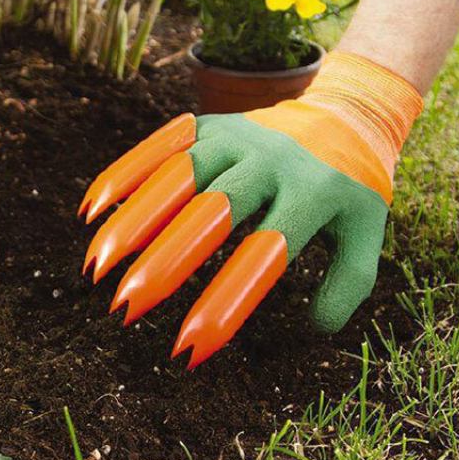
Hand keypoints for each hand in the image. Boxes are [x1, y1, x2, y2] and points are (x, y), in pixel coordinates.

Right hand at [79, 52, 422, 366]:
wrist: (345, 112)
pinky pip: (160, 148)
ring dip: (134, 222)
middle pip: (212, 211)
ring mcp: (235, 136)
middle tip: (126, 308)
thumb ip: (348, 284)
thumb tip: (312, 329)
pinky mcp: (208, 124)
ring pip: (178, 176)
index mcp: (312, 192)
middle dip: (165, 262)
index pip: (265, 254)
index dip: (225, 302)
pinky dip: (125, 176)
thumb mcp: (366, 234)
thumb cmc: (349, 189)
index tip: (190, 348)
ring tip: (95, 269)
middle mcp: (270, 159)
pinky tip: (91, 210)